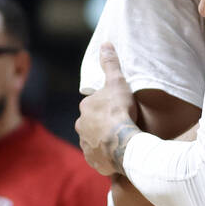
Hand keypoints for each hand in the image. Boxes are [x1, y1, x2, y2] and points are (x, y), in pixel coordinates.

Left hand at [75, 44, 138, 175]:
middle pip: (92, 124)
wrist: (124, 143)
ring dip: (103, 141)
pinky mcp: (93, 161)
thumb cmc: (120, 111)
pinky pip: (99, 158)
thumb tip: (105, 43)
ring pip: (94, 141)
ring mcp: (86, 145)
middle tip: (120, 126)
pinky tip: (116, 156)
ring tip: (120, 141)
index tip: (118, 110)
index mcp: (85, 108)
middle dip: (102, 125)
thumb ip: (110, 64)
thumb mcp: (117, 82)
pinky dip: (106, 157)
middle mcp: (80, 127)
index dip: (106, 107)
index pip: (94, 105)